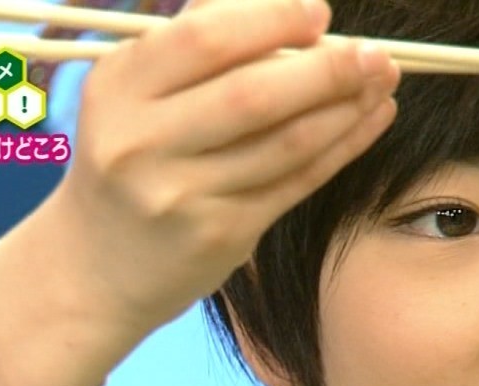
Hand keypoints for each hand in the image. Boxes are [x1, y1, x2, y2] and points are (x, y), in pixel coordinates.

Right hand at [0, 0, 399, 385]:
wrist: (96, 267)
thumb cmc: (130, 162)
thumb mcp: (133, 95)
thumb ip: (196, 45)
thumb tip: (281, 7)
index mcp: (119, 86)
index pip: (205, 39)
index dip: (271, 21)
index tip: (318, 13)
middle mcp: (143, 142)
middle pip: (253, 94)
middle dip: (326, 69)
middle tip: (375, 53)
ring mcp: (182, 194)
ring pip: (285, 143)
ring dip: (346, 108)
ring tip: (383, 82)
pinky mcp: (220, 235)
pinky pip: (296, 183)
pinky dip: (342, 147)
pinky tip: (371, 120)